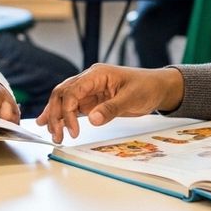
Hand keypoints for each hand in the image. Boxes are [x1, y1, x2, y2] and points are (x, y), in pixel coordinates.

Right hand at [36, 65, 183, 142]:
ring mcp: (88, 90)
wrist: (157, 88)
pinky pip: (72, 107)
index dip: (68, 111)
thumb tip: (92, 119)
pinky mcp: (91, 100)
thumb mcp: (132, 98)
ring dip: (56, 116)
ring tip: (52, 134)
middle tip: (56, 135)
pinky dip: (62, 116)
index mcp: (96, 74)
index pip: (72, 91)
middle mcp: (88, 80)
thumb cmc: (147, 87)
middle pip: (62, 94)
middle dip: (56, 114)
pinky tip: (54, 125)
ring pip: (64, 100)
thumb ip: (111, 108)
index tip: (73, 131)